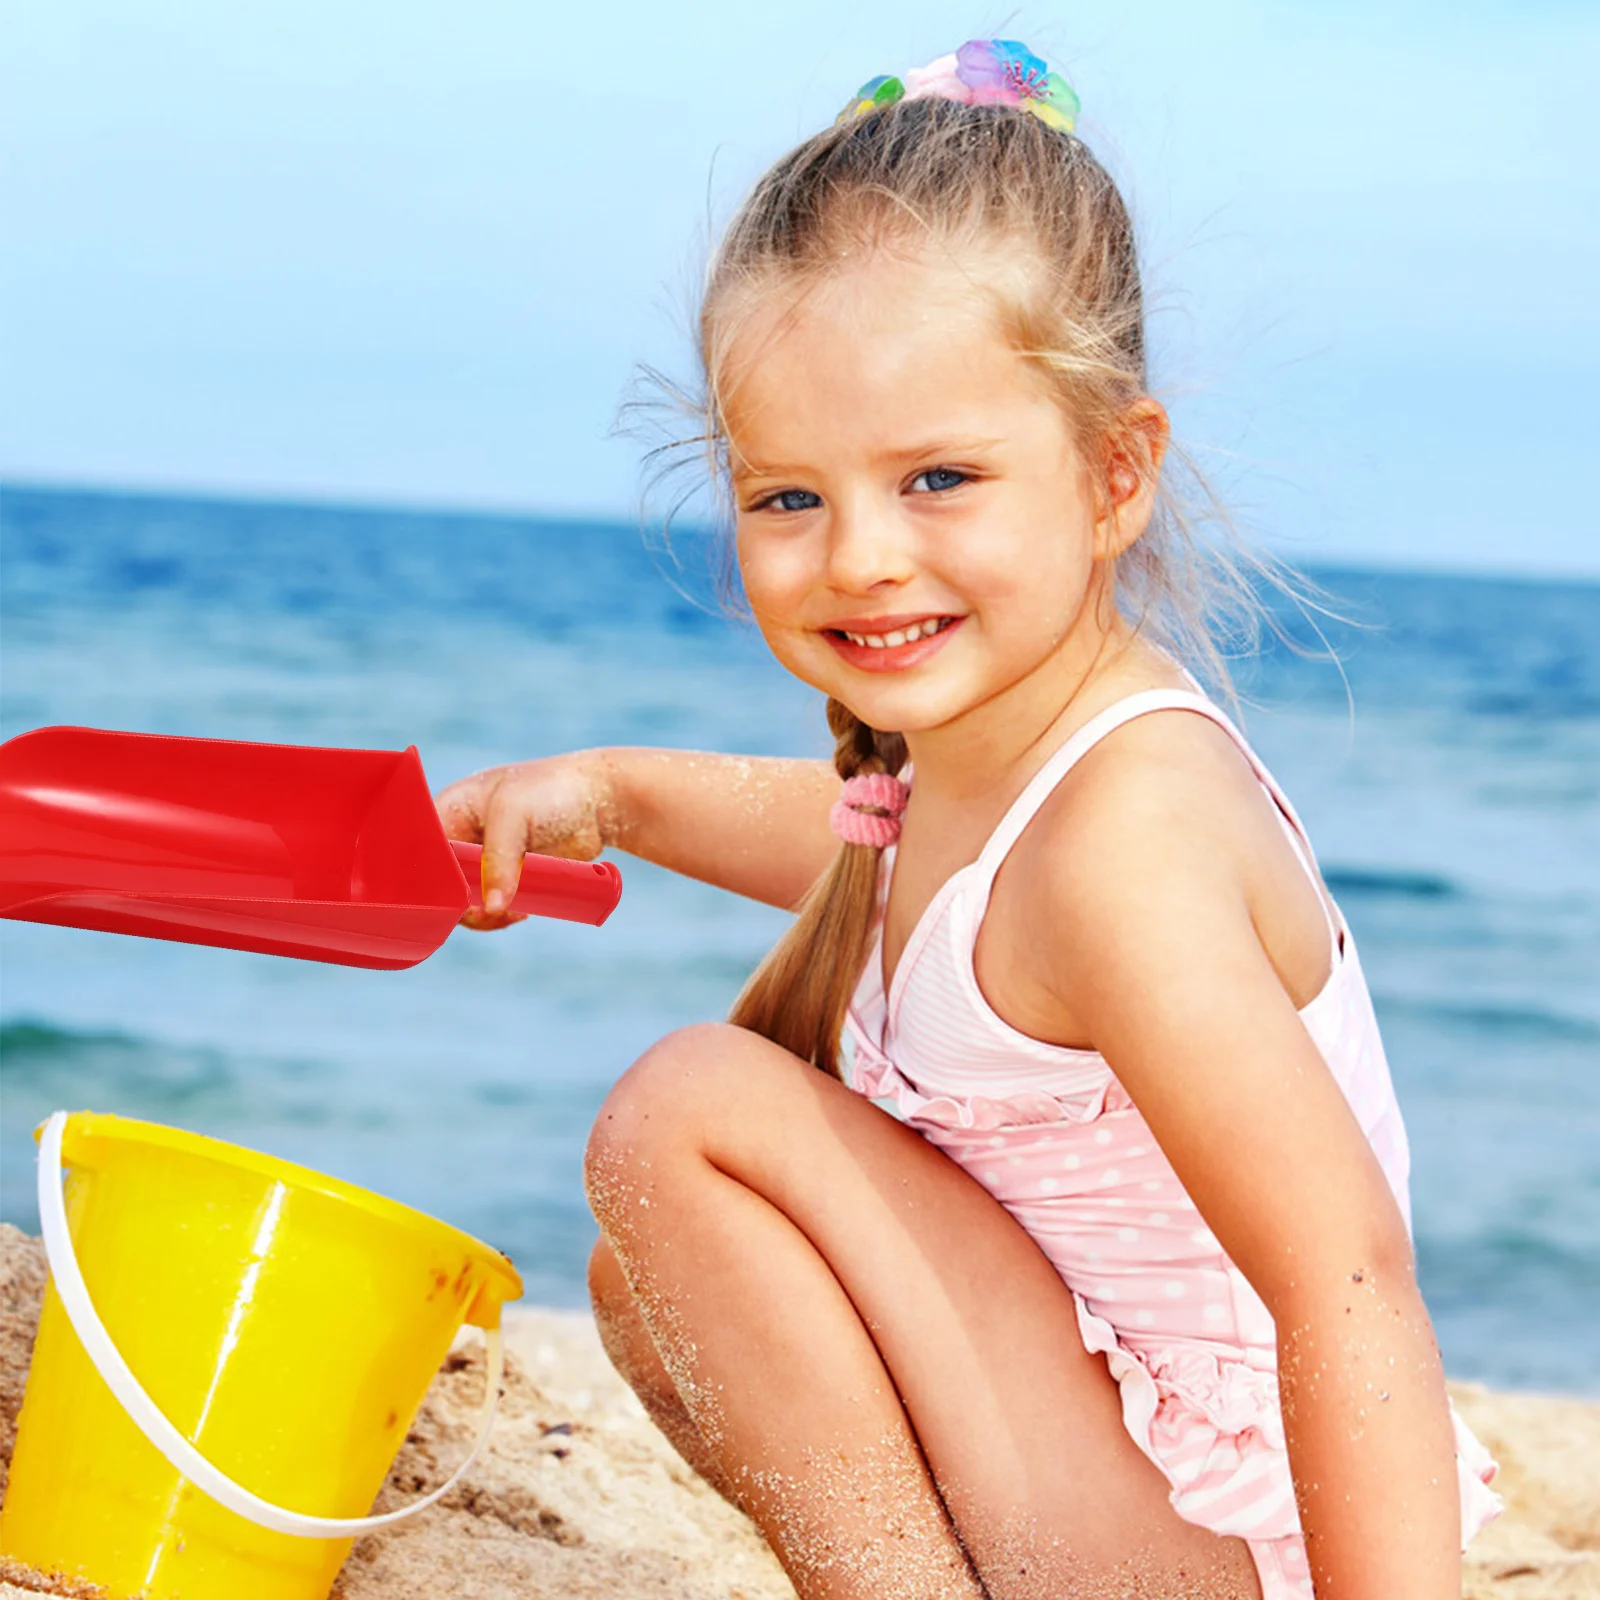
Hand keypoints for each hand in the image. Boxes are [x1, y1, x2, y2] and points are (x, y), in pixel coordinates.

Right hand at [435, 750, 614, 928]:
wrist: (599, 801)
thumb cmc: (552, 791)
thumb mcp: (514, 814)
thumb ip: (497, 859)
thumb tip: (491, 907)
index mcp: (450, 809)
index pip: (422, 850)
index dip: (428, 877)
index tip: (452, 898)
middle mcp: (461, 837)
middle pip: (439, 883)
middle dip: (459, 902)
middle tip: (485, 910)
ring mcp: (483, 862)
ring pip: (465, 903)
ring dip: (484, 914)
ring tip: (512, 910)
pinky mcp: (507, 879)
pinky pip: (491, 909)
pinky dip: (502, 916)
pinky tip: (521, 910)